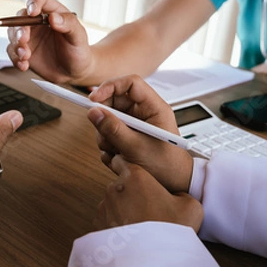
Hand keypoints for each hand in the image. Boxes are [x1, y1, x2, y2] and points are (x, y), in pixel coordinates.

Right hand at [6, 0, 92, 84]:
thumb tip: (53, 17)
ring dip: (16, 44)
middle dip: (19, 28)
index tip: (33, 12)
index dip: (34, 2)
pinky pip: (12, 51)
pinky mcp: (23, 51)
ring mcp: (29, 37)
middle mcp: (37, 22)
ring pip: (13, 33)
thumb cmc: (78, 50)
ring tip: (25, 56)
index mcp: (51, 12)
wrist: (74, 71)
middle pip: (21, 16)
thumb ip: (68, 24)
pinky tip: (24, 65)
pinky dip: (15, 58)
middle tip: (24, 39)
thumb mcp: (78, 36)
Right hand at [87, 74, 192, 192]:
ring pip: (109, 118)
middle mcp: (144, 112)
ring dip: (105, 136)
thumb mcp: (136, 148)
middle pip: (115, 101)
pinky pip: (109, 133)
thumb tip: (93, 112)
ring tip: (116, 152)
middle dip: (105, 118)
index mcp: (154, 107)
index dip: (110, 86)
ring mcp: (135, 124)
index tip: (93, 99)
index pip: (130, 83)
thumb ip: (113, 129)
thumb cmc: (166, 165)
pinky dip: (108, 146)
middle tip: (104, 134)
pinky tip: (118, 158)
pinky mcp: (128, 135)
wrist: (174, 183)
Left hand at [95, 156, 202, 232]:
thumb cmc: (171, 229)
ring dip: (122, 209)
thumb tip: (176, 198)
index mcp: (135, 176)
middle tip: (148, 208)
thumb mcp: (190, 206)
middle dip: (130, 192)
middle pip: (119, 184)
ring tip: (140, 225)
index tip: (140, 179)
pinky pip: (107, 219)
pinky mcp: (97, 224)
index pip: (122, 161)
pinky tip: (131, 235)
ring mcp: (104, 206)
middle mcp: (114, 187)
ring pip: (112, 202)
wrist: (152, 258)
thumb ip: (180, 193)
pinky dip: (115, 224)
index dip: (130, 169)